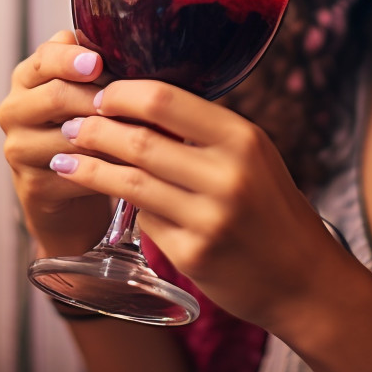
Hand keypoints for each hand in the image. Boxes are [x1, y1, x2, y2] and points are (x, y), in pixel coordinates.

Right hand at [0, 31, 112, 255]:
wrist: (68, 191)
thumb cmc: (83, 127)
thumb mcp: (86, 90)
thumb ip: (93, 64)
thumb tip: (123, 41)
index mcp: (26, 78)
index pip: (44, 59)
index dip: (70, 59)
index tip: (97, 63)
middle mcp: (13, 110)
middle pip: (56, 96)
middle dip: (99, 99)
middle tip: (134, 103)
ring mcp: (18, 149)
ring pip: (68, 137)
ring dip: (110, 136)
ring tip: (145, 133)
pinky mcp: (32, 185)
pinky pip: (76, 172)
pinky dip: (108, 169)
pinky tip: (133, 165)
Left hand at [51, 79, 347, 331]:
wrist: (304, 278)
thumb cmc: (271, 207)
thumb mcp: (252, 155)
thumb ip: (203, 131)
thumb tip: (138, 102)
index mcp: (242, 138)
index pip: (164, 99)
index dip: (121, 94)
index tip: (98, 93)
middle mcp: (226, 175)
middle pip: (138, 139)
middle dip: (95, 128)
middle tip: (72, 124)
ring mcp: (208, 218)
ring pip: (129, 181)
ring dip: (89, 166)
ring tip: (66, 156)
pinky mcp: (193, 255)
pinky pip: (143, 220)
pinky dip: (120, 203)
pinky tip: (102, 192)